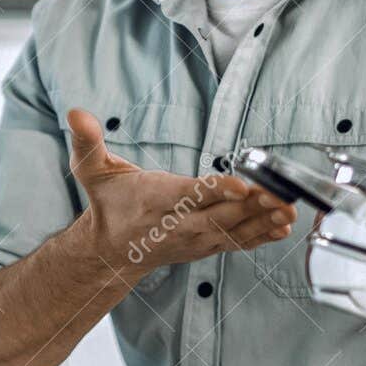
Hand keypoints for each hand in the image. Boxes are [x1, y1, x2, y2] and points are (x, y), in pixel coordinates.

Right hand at [64, 108, 296, 273]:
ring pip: (235, 231)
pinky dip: (262, 236)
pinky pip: (239, 243)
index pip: (190, 194)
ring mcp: (197, 239)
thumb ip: (87, 142)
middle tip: (280, 196)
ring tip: (289, 212)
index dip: (216, 190)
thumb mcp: (91, 171)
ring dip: (264, 221)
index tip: (240, 184)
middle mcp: (180, 223)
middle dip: (253, 206)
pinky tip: (284, 228)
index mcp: (157, 201)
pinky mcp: (208, 246)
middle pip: (221, 215)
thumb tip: (76, 113)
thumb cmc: (109, 205)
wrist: (111, 252)